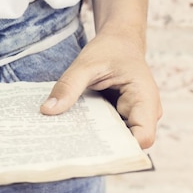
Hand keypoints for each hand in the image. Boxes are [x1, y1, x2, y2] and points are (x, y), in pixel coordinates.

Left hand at [39, 29, 161, 148]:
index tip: (91, 151)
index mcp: (144, 99)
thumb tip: (47, 110)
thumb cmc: (109, 49)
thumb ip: (68, 86)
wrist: (119, 40)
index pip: (142, 137)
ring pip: (117, 139)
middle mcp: (145, 113)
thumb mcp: (86, 64)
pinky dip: (93, 131)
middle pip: (127, 143)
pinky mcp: (122, 117)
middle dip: (102, 148)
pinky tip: (72, 131)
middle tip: (69, 151)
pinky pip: (109, 130)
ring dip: (95, 141)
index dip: (122, 149)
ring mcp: (134, 116)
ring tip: (67, 142)